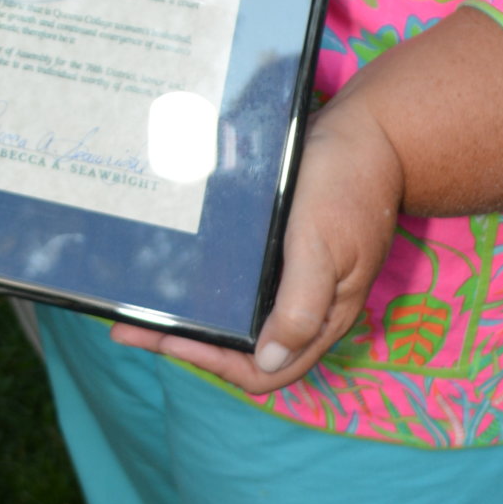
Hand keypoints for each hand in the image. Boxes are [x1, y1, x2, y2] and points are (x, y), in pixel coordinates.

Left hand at [110, 90, 403, 392]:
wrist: (372, 133)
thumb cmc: (350, 186)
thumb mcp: (326, 244)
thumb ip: (302, 305)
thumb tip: (270, 360)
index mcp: (321, 316)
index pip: (266, 370)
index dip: (216, 363)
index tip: (170, 339)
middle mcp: (303, 305)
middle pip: (241, 346)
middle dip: (186, 341)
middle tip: (130, 325)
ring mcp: (291, 277)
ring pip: (235, 314)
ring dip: (190, 313)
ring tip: (140, 300)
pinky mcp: (279, 247)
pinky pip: (238, 278)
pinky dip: (204, 279)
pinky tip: (172, 264)